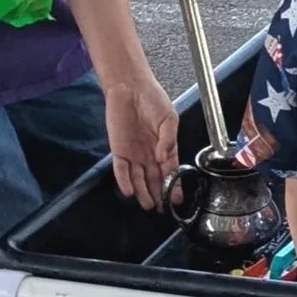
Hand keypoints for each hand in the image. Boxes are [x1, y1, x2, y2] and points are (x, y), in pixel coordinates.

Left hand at [105, 72, 181, 205]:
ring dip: (143, 192)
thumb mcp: (169, 119)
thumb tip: (165, 158)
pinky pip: (121, 169)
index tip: (177, 199)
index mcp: (165, 148)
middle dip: (160, 194)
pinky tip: (130, 192)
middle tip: (163, 209)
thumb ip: (169, 139)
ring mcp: (134, 154)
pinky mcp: (118, 150)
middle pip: (155, 179)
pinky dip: (125, 181)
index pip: (171, 171)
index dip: (174, 185)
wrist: (130, 88)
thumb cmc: (153, 100)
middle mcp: (150, 154)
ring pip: (138, 178)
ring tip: (149, 205)